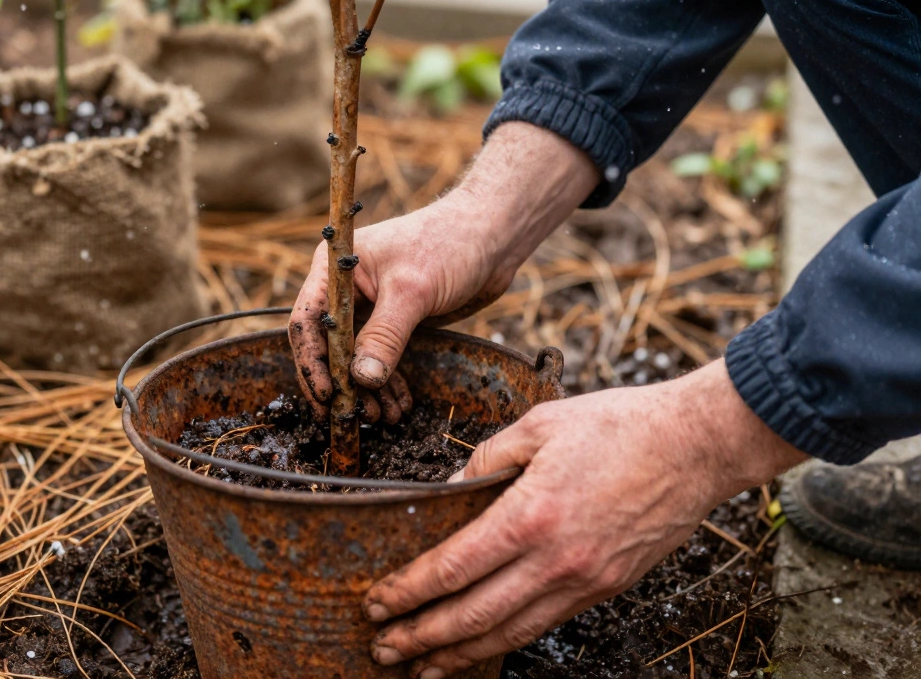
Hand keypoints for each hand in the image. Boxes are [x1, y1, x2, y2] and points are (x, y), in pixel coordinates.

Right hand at [288, 122, 599, 421]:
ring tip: (381, 417)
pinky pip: (381, 357)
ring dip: (366, 389)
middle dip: (341, 382)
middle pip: (327, 345)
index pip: (308, 321)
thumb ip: (384, 336)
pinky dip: (388, 382)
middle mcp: (346, 288)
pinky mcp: (395, 320)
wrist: (493, 235)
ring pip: (355, 357)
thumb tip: (361, 379)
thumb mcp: (412, 291)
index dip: (313, 361)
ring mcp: (370, 306)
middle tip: (352, 416)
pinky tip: (398, 404)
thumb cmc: (449, 244)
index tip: (328, 395)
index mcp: (336, 268)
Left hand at [363, 360, 808, 677]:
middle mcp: (557, 558)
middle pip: (475, 614)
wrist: (699, 444)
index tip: (378, 601)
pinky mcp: (607, 587)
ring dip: (460, 653)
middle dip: (422, 637)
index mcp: (532, 514)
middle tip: (384, 647)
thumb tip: (449, 487)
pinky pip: (545, 624)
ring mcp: (585, 579)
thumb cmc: (621, 425)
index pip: (455, 566)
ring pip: (510, 632)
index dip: (411, 590)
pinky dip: (507, 641)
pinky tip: (483, 647)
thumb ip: (488, 458)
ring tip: (422, 668)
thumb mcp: (540, 424)